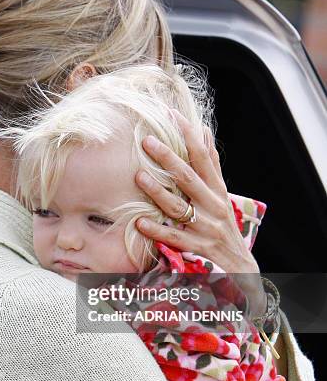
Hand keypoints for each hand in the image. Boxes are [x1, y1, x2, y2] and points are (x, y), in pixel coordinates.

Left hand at [134, 109, 264, 315]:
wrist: (241, 266)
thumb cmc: (225, 224)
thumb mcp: (222, 193)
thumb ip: (211, 165)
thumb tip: (204, 131)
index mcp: (217, 190)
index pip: (203, 158)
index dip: (189, 136)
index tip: (172, 115)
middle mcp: (213, 206)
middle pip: (189, 178)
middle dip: (169, 158)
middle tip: (147, 141)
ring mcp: (206, 228)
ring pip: (180, 207)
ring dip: (158, 192)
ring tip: (139, 177)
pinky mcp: (198, 249)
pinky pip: (175, 239)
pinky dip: (157, 230)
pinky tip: (140, 222)